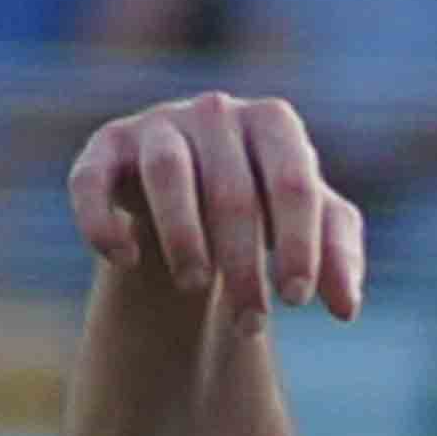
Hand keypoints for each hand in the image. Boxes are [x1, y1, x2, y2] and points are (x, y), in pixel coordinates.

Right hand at [68, 91, 365, 322]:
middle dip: (243, 266)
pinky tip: (126, 258)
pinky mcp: (105, 147)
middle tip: (250, 323)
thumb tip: (344, 309)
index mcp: (274, 123)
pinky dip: (102, 221)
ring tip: (195, 288)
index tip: (296, 300)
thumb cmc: (265, 210)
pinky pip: (92, 180)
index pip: (292, 183)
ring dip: (184, 238)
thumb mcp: (308, 230)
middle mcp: (216, 112)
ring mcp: (157, 125)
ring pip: (168, 174)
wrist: (194, 196)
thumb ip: (338, 259)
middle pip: (232, 191)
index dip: (298, 245)